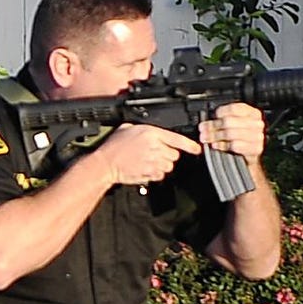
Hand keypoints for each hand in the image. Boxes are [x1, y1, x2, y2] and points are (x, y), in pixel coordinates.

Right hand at [85, 122, 200, 185]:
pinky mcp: (150, 173)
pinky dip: (155, 173)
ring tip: (148, 162)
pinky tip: (144, 168)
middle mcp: (155, 147)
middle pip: (174, 154)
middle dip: (167, 155)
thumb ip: (144, 129)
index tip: (197, 149)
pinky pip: (160, 175)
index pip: (177, 139)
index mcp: (151, 133)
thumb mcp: (127, 128)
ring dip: (162, 165)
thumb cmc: (113, 147)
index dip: (190, 145)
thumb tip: (150, 132)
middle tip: (155, 154)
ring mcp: (154, 162)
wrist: (105, 164)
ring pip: (169, 165)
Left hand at [199, 102, 265, 163]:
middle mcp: (256, 123)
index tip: (212, 117)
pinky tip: (216, 145)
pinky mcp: (255, 148)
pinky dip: (222, 145)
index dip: (220, 112)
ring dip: (215, 136)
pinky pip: (235, 145)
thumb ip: (221, 121)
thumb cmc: (241, 138)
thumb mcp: (233, 125)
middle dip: (213, 126)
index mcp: (252, 113)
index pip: (234, 109)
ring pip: (230, 133)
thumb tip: (204, 125)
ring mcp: (257, 136)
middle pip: (229, 121)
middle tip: (203, 131)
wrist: (250, 155)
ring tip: (206, 138)